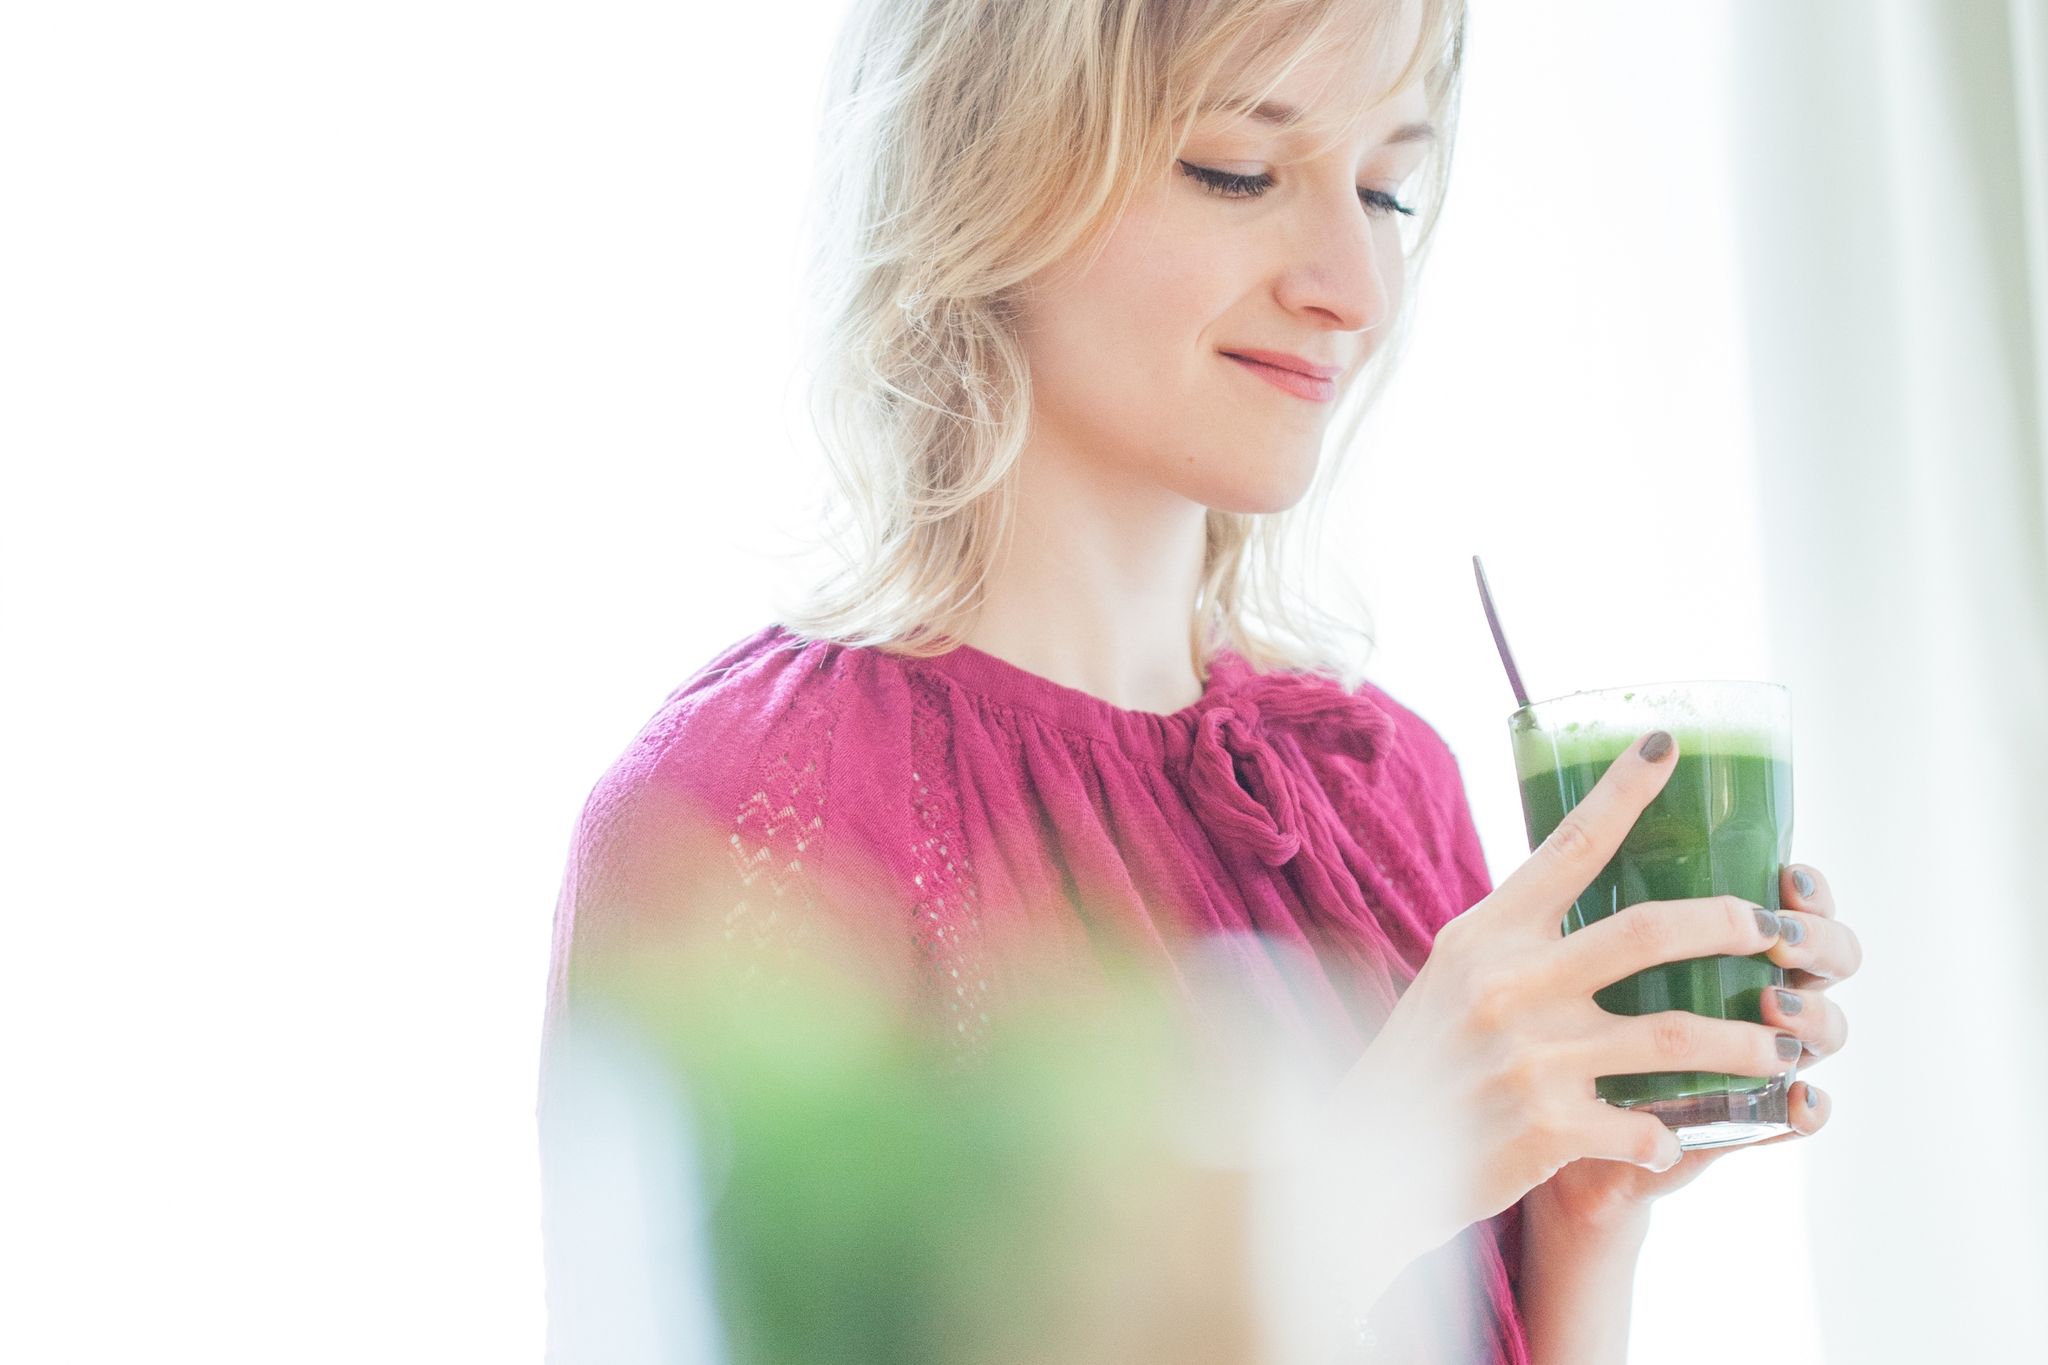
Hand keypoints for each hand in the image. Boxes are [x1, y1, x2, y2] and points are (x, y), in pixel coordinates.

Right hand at [1319, 730, 1804, 1263]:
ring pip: (1672, 1034)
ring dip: (1743, 1043)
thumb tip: (1581, 886)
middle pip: (1648, 931)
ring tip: (1782, 1051)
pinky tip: (1670, 1140)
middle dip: (1730, 923)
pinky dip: (1666, 1136)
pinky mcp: (1544, 1127)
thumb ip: (1518, 941)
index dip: (1624, 790)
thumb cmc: (1422, 1058)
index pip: (1568, 845)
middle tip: (1776, 931)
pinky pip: (1643, 1128)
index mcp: (1489, 934)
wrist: (1363, 1156)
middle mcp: (1509, 984)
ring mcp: (1528, 1056)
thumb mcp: (1454, 974)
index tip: (1668, 743)